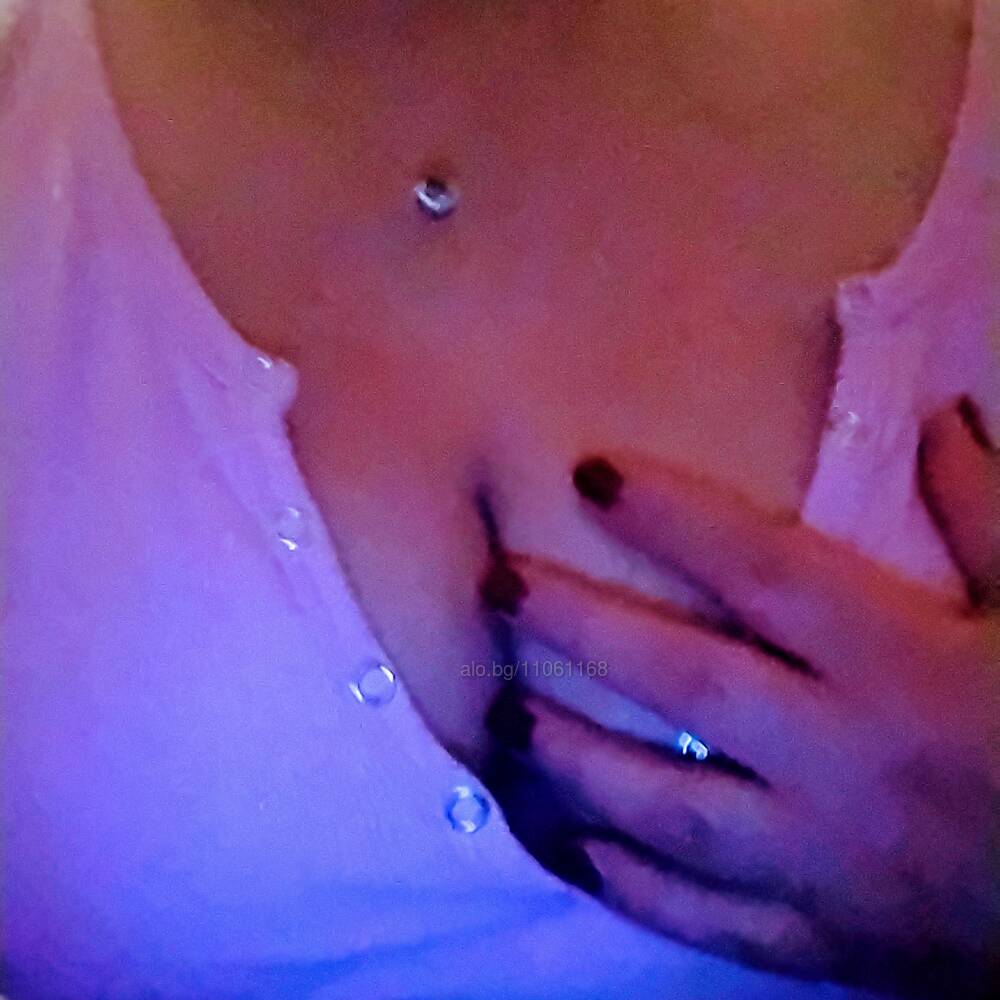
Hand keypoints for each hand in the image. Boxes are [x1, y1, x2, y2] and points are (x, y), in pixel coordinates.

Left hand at [482, 400, 998, 997]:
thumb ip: (986, 513)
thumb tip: (937, 413)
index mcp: (905, 668)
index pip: (766, 573)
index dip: (673, 517)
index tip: (591, 473)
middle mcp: (847, 761)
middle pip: (689, 684)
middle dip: (582, 629)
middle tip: (498, 586)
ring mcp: (825, 862)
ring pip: (672, 812)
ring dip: (577, 762)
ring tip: (502, 719)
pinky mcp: (819, 939)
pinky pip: (707, 919)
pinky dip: (633, 886)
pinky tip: (570, 846)